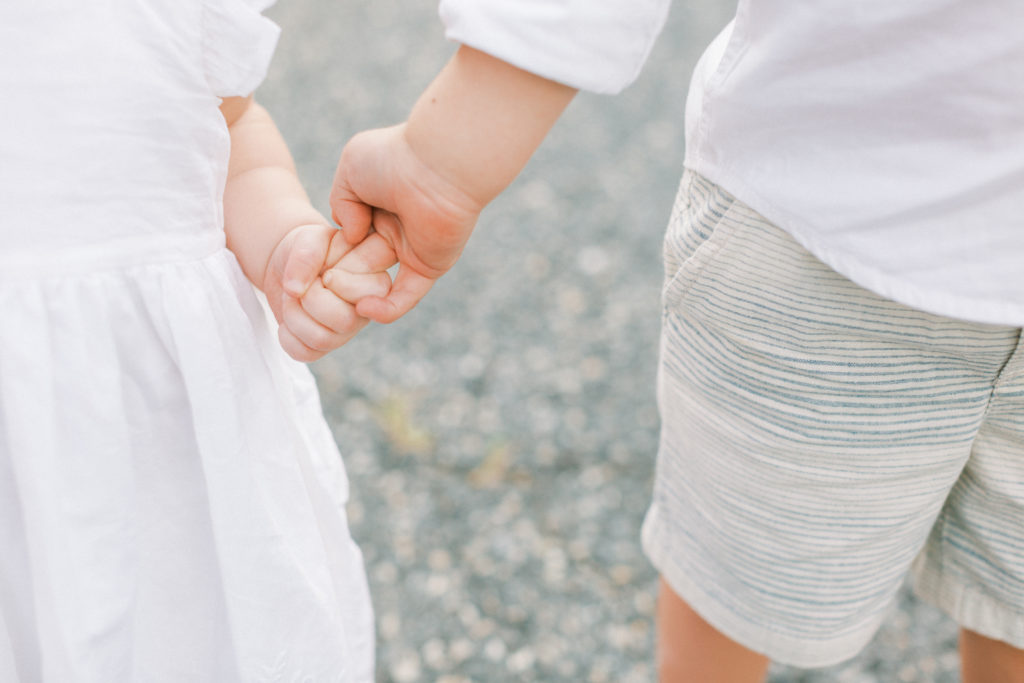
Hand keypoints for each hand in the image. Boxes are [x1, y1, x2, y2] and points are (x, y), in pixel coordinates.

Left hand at [264, 224, 393, 361]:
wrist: (289, 265)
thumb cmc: (309, 249)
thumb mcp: (309, 239)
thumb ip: (308, 254)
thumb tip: (295, 290)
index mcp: (376, 281)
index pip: (368, 295)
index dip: (338, 283)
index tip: (326, 271)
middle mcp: (368, 309)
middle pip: (345, 321)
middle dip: (311, 299)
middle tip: (305, 283)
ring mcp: (347, 331)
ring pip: (322, 340)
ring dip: (294, 315)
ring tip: (294, 297)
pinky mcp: (324, 346)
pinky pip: (305, 353)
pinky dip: (286, 335)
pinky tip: (289, 317)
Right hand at [327, 124, 482, 323]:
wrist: (437, 167)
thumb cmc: (393, 159)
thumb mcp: (350, 172)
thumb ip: (341, 204)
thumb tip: (350, 238)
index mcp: (377, 205)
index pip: (347, 238)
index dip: (329, 252)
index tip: (310, 262)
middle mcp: (394, 228)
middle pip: (358, 264)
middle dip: (337, 276)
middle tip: (318, 283)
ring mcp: (412, 250)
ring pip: (377, 283)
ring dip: (354, 293)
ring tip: (335, 295)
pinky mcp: (429, 267)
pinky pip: (405, 296)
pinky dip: (385, 309)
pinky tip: (364, 309)